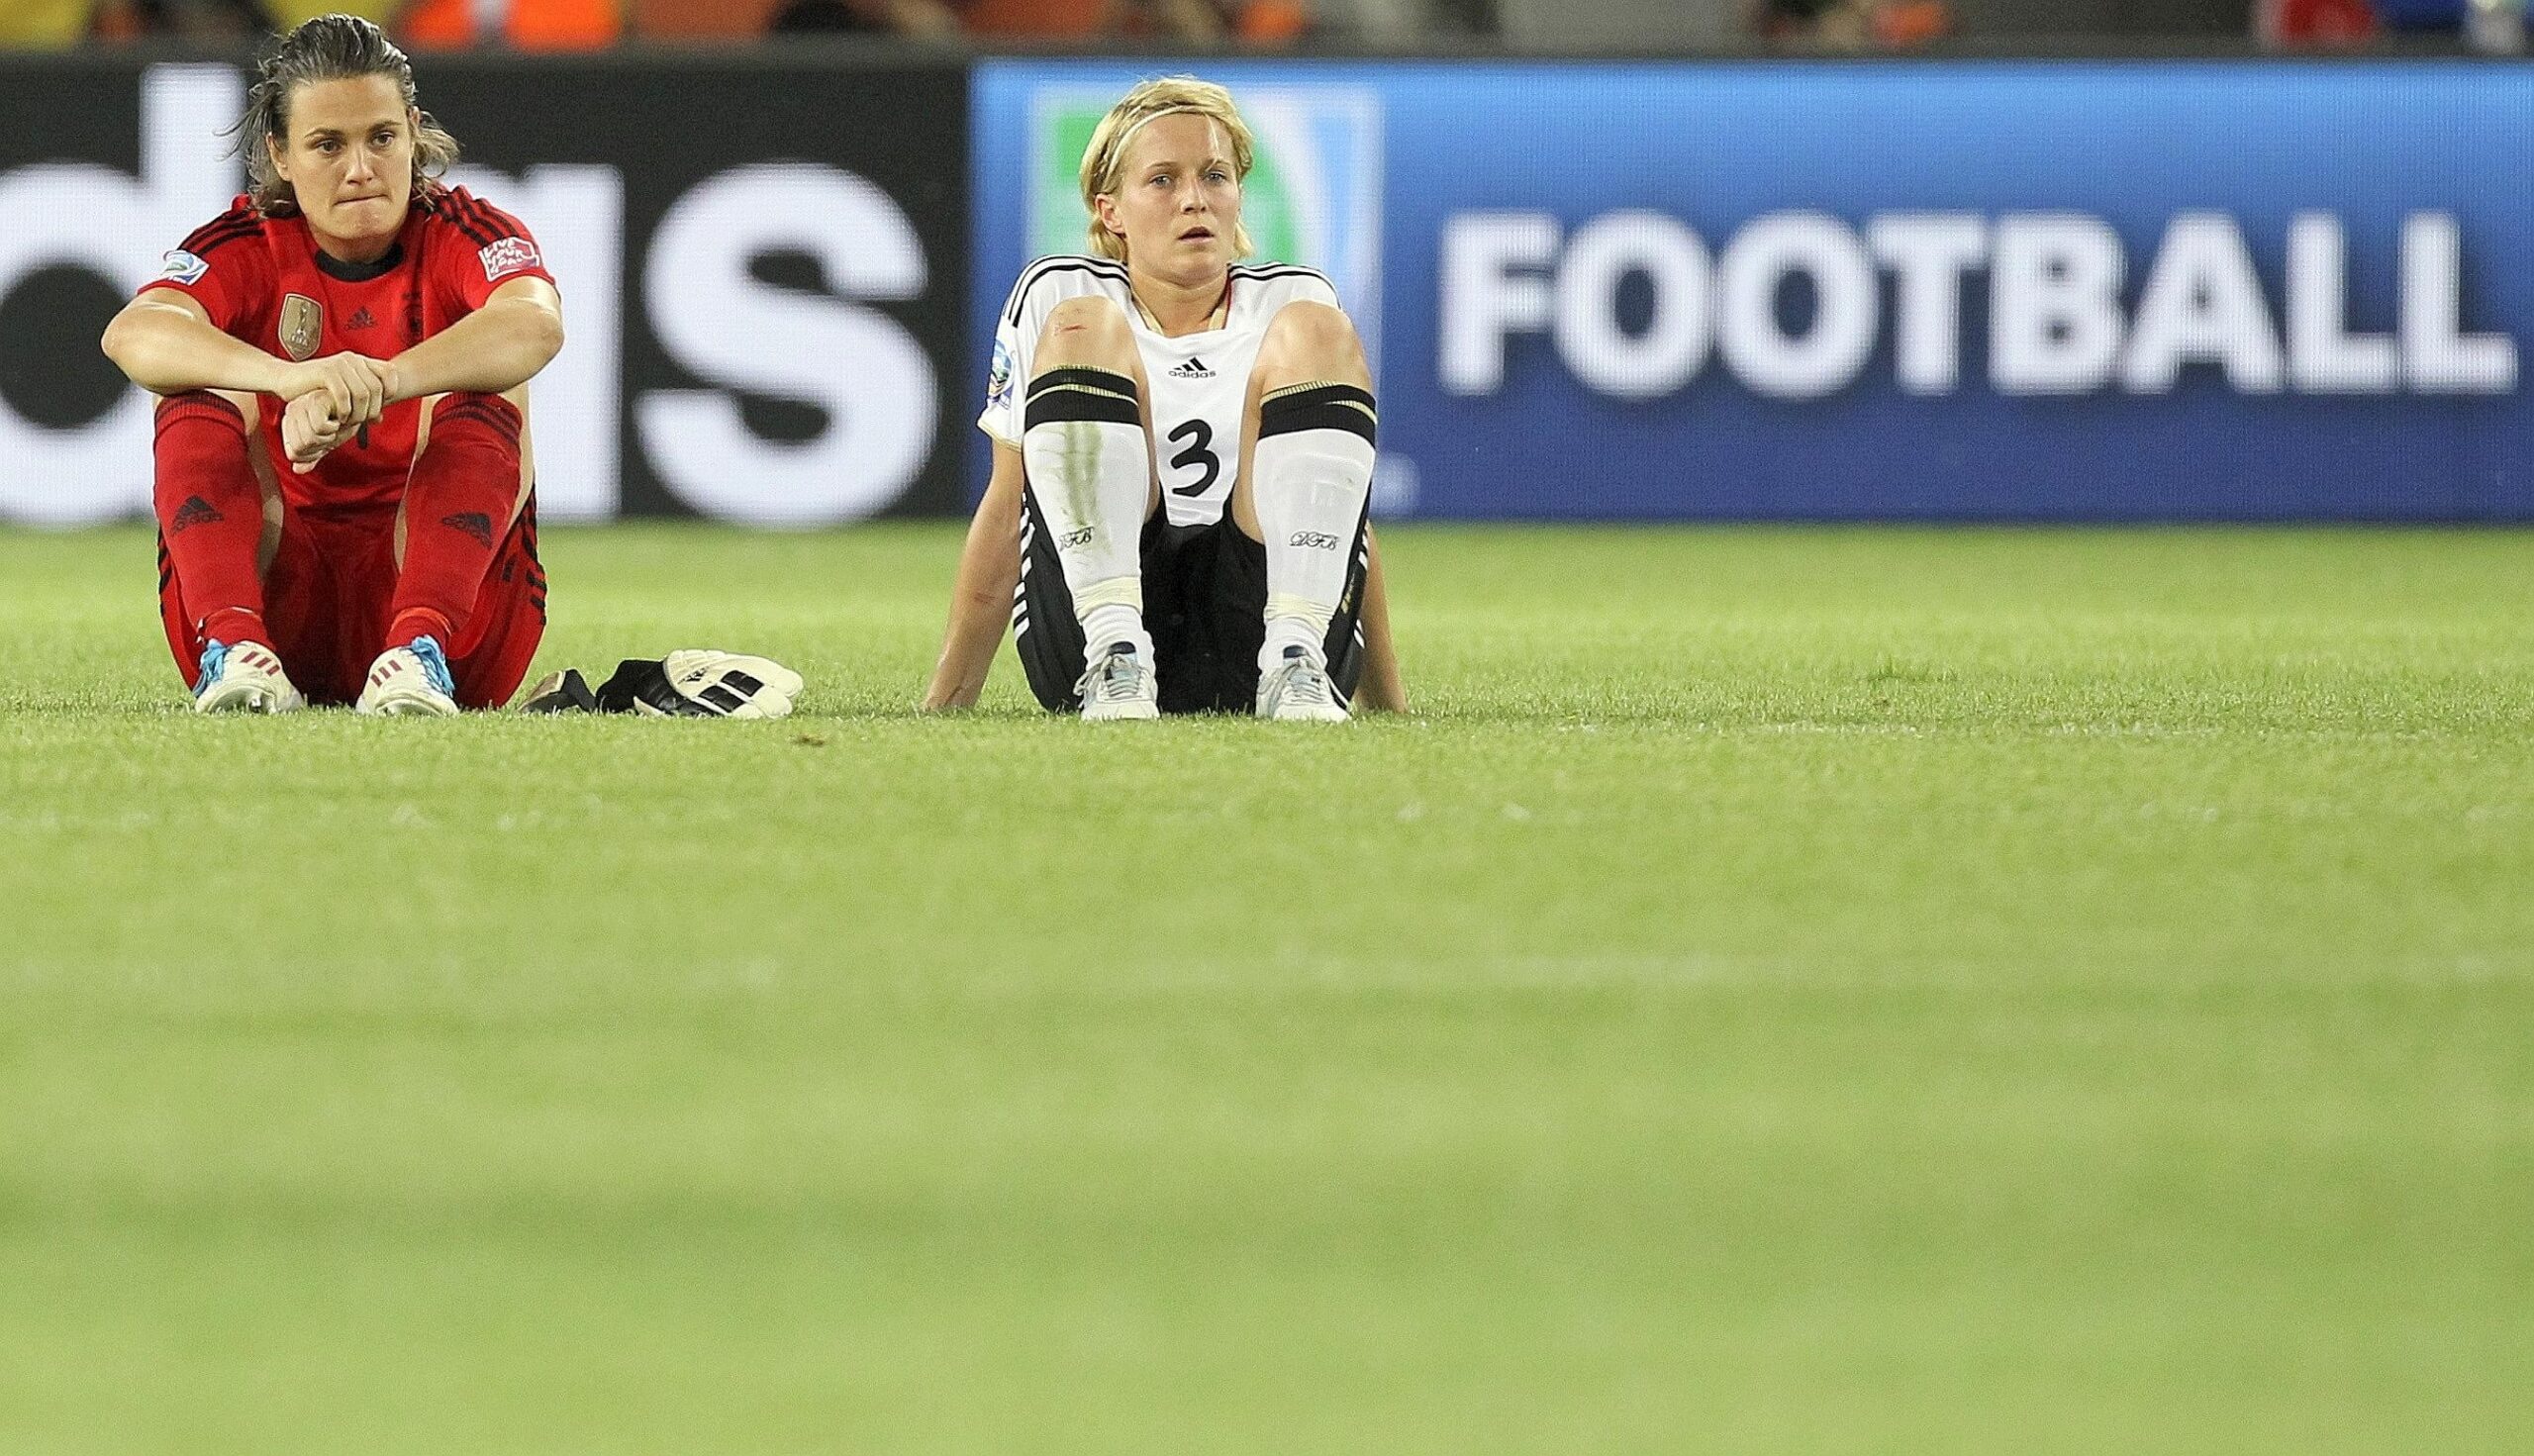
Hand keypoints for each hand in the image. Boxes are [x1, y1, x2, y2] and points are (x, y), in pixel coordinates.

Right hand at [277, 353, 394, 428]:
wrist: (286, 380)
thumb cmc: (316, 389)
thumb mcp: (344, 394)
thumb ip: (363, 403)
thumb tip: (380, 419)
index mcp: (360, 361)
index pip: (390, 373)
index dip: (390, 392)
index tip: (378, 407)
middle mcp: (352, 359)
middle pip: (377, 388)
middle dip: (372, 410)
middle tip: (362, 422)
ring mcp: (339, 364)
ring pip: (362, 393)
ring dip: (359, 413)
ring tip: (350, 421)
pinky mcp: (325, 371)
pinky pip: (344, 395)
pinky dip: (345, 411)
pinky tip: (340, 418)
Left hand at [280, 389, 359, 473]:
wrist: (361, 404)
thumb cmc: (343, 420)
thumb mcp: (325, 443)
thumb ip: (311, 457)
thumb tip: (298, 470)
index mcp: (290, 422)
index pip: (293, 454)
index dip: (313, 454)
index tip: (324, 442)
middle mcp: (292, 411)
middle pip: (300, 448)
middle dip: (321, 446)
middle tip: (332, 434)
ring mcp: (302, 405)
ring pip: (310, 438)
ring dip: (329, 437)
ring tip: (336, 425)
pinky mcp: (315, 401)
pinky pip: (319, 427)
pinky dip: (333, 428)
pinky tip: (339, 419)